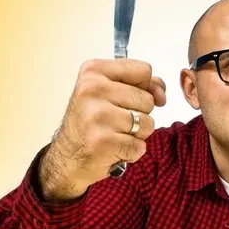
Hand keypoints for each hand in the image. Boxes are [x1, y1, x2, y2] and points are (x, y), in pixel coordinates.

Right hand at [38, 59, 165, 200]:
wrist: (67, 158)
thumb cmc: (92, 123)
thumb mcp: (109, 92)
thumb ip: (140, 85)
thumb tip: (161, 92)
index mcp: (93, 71)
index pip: (144, 70)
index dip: (146, 87)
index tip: (131, 99)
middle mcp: (92, 90)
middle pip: (148, 99)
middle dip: (140, 114)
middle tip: (115, 122)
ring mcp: (97, 116)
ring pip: (147, 123)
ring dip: (137, 134)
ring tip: (115, 135)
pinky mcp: (103, 142)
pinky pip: (139, 146)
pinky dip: (131, 152)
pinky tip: (114, 149)